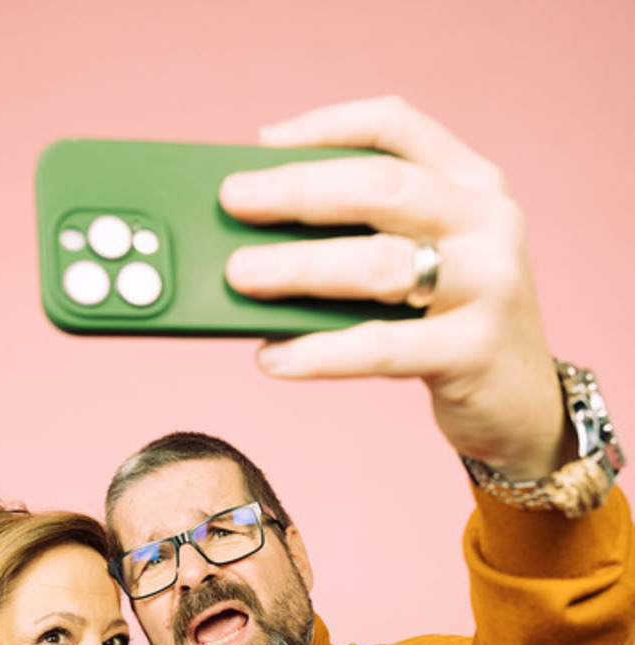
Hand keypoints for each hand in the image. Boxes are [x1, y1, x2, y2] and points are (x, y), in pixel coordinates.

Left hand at [219, 95, 572, 479]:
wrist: (522, 408)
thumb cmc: (449, 328)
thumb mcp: (425, 265)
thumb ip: (366, 238)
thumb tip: (258, 236)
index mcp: (472, 185)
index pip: (395, 128)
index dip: (325, 126)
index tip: (261, 142)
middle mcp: (488, 223)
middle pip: (380, 188)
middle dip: (297, 193)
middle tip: (232, 201)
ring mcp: (489, 285)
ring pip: (379, 264)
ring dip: (299, 267)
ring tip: (240, 275)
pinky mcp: (475, 350)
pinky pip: (381, 348)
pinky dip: (319, 353)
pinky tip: (272, 358)